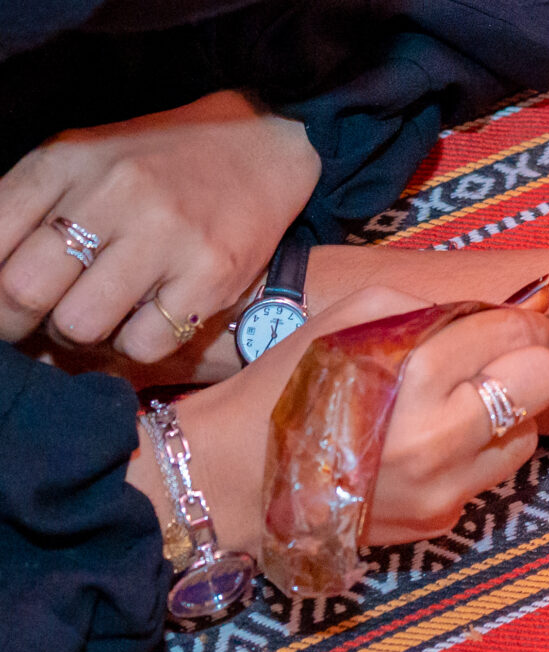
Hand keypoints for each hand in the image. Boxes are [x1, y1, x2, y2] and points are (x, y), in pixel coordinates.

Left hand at [0, 90, 320, 361]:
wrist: (261, 148)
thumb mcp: (83, 162)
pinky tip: (151, 317)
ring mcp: (167, 234)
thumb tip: (0, 293)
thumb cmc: (160, 163)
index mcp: (67, 161)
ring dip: (84, 335)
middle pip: (23, 292)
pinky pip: (143, 344)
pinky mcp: (213, 274)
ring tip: (107, 315)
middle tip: (49, 320)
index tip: (11, 303)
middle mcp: (115, 191)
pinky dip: (137, 344)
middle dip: (24, 322)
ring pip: (80, 326)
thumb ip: (28, 209)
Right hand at [137, 281, 548, 554]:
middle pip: (544, 384)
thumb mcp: (352, 317)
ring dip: (508, 409)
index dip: (522, 319)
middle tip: (499, 354)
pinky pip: (489, 473)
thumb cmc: (289, 383)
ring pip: (527, 435)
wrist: (237, 476)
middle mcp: (441, 437)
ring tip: (461, 399)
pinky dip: (477, 448)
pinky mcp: (440, 522)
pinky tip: (435, 438)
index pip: (515, 335)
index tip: (514, 318)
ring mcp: (444, 489)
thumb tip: (501, 312)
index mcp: (417, 373)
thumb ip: (432, 307)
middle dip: (529, 359)